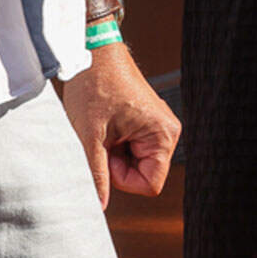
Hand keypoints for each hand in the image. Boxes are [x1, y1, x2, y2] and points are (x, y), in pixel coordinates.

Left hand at [58, 42, 181, 203]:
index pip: (150, 184)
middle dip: (117, 165)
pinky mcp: (147, 122)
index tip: (106, 156)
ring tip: (102, 129)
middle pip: (143, 174)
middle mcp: (167, 131)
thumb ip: (97, 173)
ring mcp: (158, 126)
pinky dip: (115, 144)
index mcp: (163, 134)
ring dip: (114, 154)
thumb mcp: (89, 135)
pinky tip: (106, 125)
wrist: (93, 51)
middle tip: (101, 139)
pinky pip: (133, 149)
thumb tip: (99, 206)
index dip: (123, 180)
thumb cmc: (94, 85)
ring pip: (136, 162)